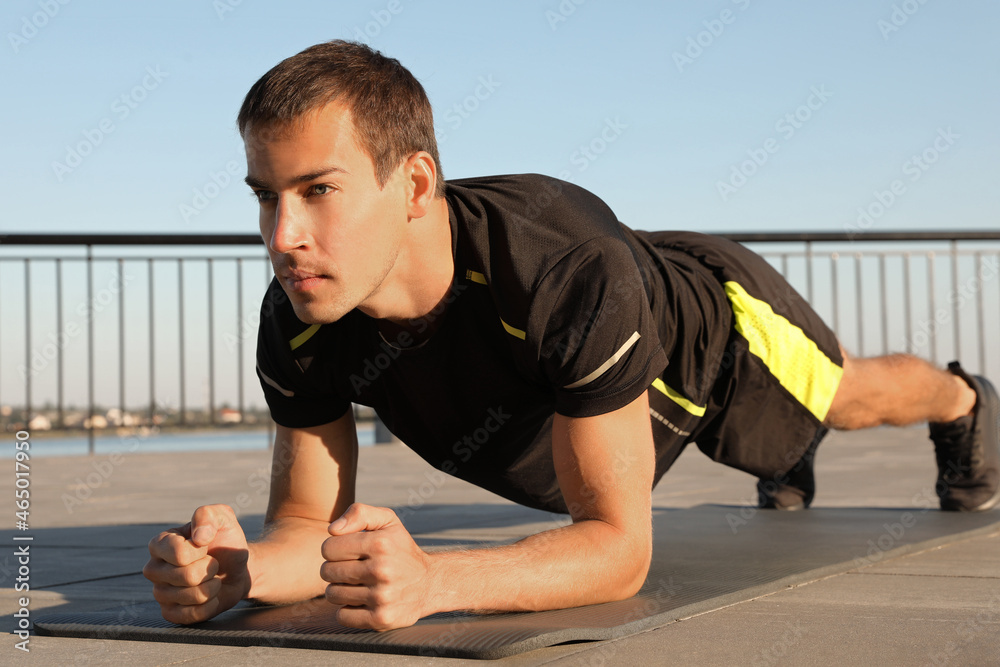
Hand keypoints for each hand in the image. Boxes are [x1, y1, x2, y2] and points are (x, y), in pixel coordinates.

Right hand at [143, 504, 250, 623]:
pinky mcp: (170, 613)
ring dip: (213, 586)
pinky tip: (210, 596)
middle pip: (186, 576)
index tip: (206, 545)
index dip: (201, 551)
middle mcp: (153, 569)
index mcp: (159, 544)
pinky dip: (211, 604)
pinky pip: (193, 615)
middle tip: (211, 563)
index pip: (179, 554)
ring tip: (211, 578)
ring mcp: (160, 593)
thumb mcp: (222, 517)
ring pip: (192, 596)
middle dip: (210, 569)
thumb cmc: (224, 540)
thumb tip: (199, 537)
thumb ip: (208, 515)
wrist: (236, 567)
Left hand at [321, 503, 431, 630]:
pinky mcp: (381, 619)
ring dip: (340, 590)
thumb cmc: (400, 549)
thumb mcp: (387, 521)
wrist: (430, 583)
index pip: (328, 548)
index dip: (334, 549)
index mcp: (380, 544)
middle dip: (334, 569)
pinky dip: (347, 610)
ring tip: (356, 584)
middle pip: (327, 572)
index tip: (348, 552)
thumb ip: (359, 513)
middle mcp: (382, 570)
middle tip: (351, 569)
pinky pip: (342, 616)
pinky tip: (362, 601)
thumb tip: (332, 530)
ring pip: (332, 594)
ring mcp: (382, 597)